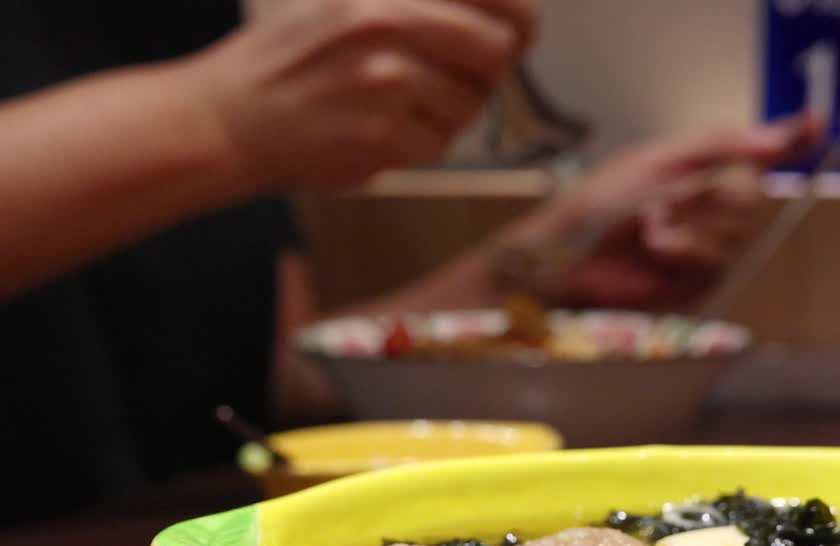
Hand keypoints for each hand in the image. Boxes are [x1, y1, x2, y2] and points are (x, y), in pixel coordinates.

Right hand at [193, 0, 534, 190]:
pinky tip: (381, 132)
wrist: (227, 118)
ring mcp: (384, 84)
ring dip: (448, 113)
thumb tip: (505, 22)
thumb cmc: (293, 60)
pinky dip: (420, 144)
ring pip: (470, 105)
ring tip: (397, 106)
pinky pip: (440, 145)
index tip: (519, 33)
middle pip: (495, 51)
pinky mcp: (379, 138)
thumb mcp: (350, 2)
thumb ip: (422, 4)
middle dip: (486, 70)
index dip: (520, 19)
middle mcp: (386, 25)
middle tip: (459, 78)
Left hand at [495, 112, 823, 307]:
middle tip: (666, 199)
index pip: (757, 156)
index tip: (818, 124)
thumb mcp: (655, 161)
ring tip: (648, 227)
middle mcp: (706, 212)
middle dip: (710, 196)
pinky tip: (653, 249)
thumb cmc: (596, 205)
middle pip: (749, 198)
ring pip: (733, 234)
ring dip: (689, 227)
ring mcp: (702, 251)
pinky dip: (681, 251)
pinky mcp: (694, 287)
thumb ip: (717, 147)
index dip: (790, 140)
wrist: (562, 257)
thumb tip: (773, 142)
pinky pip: (712, 263)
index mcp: (698, 175)